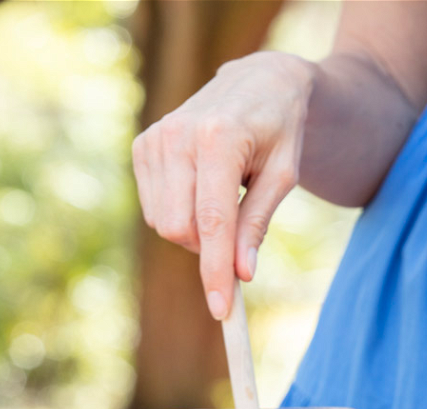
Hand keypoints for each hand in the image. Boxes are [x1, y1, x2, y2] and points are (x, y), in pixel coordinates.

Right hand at [132, 51, 314, 319]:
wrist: (258, 80)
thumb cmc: (279, 130)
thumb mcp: (282, 176)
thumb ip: (257, 224)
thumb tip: (241, 275)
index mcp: (218, 138)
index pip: (212, 222)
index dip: (216, 271)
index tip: (222, 310)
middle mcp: (178, 135)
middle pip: (181, 229)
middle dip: (208, 248)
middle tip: (238, 235)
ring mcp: (155, 139)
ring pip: (164, 223)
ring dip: (194, 232)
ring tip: (223, 202)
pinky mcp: (143, 146)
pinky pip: (154, 210)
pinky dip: (179, 215)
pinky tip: (201, 190)